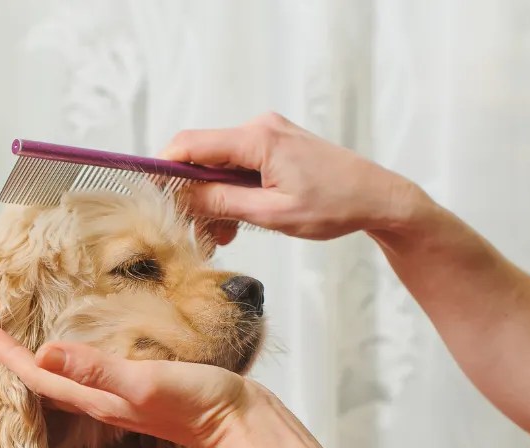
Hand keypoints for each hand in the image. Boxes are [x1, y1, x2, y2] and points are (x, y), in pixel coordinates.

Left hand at [0, 327, 260, 447]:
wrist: (242, 425)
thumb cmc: (197, 403)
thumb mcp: (143, 382)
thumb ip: (96, 369)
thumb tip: (45, 351)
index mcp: (96, 400)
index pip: (39, 375)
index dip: (9, 355)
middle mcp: (102, 402)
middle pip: (46, 382)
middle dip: (16, 362)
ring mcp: (122, 399)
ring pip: (69, 381)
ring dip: (44, 363)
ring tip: (25, 344)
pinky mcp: (143, 392)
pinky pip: (95, 377)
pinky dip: (77, 362)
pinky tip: (83, 354)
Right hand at [159, 112, 425, 240]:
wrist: (378, 197)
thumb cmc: (335, 206)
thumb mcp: (272, 214)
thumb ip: (222, 203)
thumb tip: (180, 196)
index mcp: (258, 139)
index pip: (190, 144)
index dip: (163, 169)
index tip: (151, 197)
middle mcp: (259, 128)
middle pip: (201, 158)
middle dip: (193, 197)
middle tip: (195, 234)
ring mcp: (267, 135)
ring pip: (218, 168)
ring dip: (213, 202)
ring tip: (222, 237)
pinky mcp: (273, 146)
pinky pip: (237, 169)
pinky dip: (231, 195)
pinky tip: (236, 224)